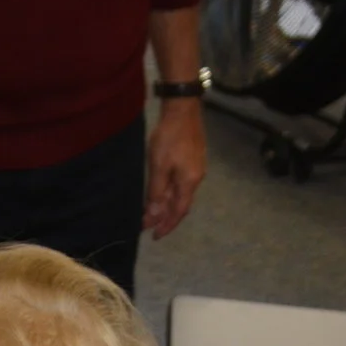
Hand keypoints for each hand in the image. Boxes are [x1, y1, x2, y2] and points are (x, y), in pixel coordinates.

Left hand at [144, 99, 205, 237]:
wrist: (183, 110)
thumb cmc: (169, 138)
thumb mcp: (159, 167)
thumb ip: (157, 192)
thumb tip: (154, 216)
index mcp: (189, 182)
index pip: (178, 212)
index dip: (167, 225)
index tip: (154, 236)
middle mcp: (196, 178)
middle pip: (181, 204)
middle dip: (165, 217)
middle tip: (149, 226)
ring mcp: (196, 168)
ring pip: (180, 194)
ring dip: (167, 205)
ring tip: (152, 212)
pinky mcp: (192, 159)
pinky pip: (181, 183)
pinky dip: (170, 192)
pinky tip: (161, 192)